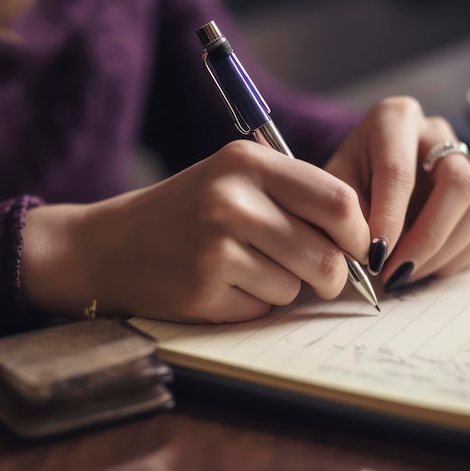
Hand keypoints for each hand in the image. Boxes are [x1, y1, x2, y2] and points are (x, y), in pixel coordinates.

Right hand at [21, 140, 369, 322]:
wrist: (109, 246)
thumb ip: (295, 199)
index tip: (356, 249)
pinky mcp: (204, 288)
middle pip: (326, 255)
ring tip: (246, 270)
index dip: (358, 234)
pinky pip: (263, 309)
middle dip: (332, 276)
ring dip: (283, 288)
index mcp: (248, 162)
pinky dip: (253, 304)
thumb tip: (360, 241)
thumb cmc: (185, 214)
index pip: (339, 201)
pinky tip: (221, 285)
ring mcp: (215, 245)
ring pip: (296, 287)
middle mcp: (232, 199)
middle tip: (318, 276)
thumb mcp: (235, 182)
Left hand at [324, 96, 469, 290]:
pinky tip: (428, 264)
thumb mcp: (332, 191)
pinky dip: (460, 254)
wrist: (368, 175)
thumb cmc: (347, 181)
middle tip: (395, 274)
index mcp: (393, 120)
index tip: (375, 258)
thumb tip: (367, 254)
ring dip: (444, 252)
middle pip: (457, 184)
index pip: (399, 171)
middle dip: (427, 239)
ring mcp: (469, 156)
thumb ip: (345, 215)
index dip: (389, 219)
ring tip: (405, 273)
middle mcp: (437, 130)